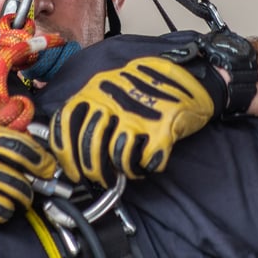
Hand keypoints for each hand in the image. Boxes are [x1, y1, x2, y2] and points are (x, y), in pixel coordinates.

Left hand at [49, 55, 225, 187]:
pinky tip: (144, 165)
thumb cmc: (149, 87)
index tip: (71, 170)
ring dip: (119, 171)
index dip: (65, 153)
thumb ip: (93, 110)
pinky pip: (143, 160)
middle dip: (92, 170)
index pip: (66, 123)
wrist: (193, 78)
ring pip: (115, 155)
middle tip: (99, 180)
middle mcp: (113, 99)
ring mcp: (138, 113)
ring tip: (126, 170)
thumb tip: (72, 146)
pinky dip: (142, 169)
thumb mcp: (113, 88)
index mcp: (96, 88)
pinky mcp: (161, 127)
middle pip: (89, 144)